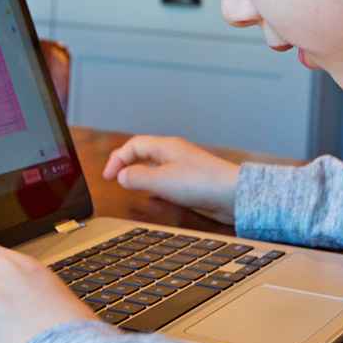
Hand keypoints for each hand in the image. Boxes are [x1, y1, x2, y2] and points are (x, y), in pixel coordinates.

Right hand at [103, 136, 239, 224]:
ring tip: (131, 186)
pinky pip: (166, 180)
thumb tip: (121, 177)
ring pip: (154, 167)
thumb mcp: (161, 180)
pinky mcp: (191, 182)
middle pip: (143, 153)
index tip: (108, 176)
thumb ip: (137, 178)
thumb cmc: (202, 183)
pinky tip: (155, 197)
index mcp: (166, 147)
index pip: (133, 145)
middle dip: (127, 164)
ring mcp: (183, 167)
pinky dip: (155, 185)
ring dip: (141, 175)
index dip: (117, 159)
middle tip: (115, 178)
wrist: (233, 195)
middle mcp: (174, 154)